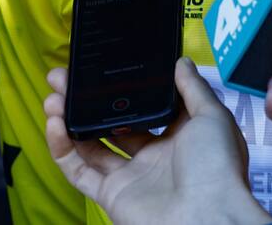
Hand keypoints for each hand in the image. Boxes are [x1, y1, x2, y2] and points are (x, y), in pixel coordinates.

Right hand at [45, 57, 271, 224]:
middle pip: (111, 122)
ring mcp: (130, 175)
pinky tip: (54, 123)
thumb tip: (181, 62)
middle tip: (64, 77)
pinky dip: (62, 150)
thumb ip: (193, 88)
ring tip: (53, 96)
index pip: (143, 107)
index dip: (121, 88)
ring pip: (90, 144)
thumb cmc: (217, 167)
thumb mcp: (212, 116)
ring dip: (69, 119)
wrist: (207, 215)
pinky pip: (79, 172)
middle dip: (87, 100)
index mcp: (178, 135)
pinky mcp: (111, 195)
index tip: (102, 68)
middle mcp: (152, 155)